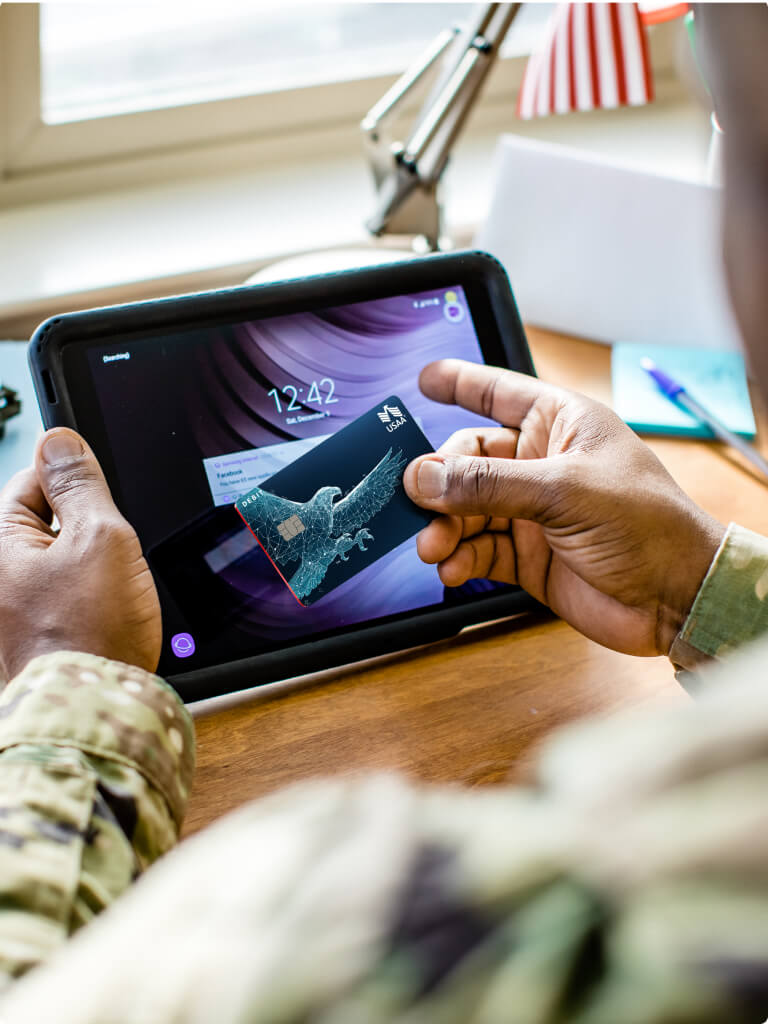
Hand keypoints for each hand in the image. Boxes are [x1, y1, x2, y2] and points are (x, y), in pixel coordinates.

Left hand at [0, 428, 160, 680]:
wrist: (93, 712)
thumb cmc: (90, 633)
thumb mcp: (98, 537)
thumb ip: (79, 484)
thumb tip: (59, 440)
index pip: (31, 482)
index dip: (75, 483)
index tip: (102, 493)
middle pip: (46, 524)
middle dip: (87, 531)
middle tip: (113, 554)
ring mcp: (11, 612)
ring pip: (61, 564)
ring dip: (92, 569)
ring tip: (113, 593)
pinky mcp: (31, 639)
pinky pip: (65, 599)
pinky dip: (89, 601)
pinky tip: (108, 617)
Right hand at [404, 360, 725, 656]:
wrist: (676, 598)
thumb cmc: (648, 525)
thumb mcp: (564, 491)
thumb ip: (489, 484)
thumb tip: (425, 478)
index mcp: (561, 425)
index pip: (500, 393)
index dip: (461, 383)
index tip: (424, 380)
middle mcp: (542, 464)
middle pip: (468, 460)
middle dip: (440, 482)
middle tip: (419, 502)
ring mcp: (533, 512)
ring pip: (466, 510)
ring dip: (444, 528)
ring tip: (433, 547)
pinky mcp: (527, 557)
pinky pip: (477, 550)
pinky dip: (459, 558)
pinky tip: (452, 567)